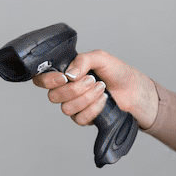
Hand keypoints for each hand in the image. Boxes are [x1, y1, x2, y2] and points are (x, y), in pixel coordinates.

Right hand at [32, 49, 158, 129]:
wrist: (133, 90)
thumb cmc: (117, 72)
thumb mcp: (100, 58)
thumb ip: (83, 60)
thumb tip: (69, 74)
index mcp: (66, 73)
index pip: (42, 79)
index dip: (47, 80)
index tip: (63, 77)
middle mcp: (66, 90)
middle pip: (53, 96)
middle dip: (75, 89)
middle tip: (92, 80)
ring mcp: (74, 105)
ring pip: (66, 109)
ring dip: (87, 98)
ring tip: (101, 88)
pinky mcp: (84, 118)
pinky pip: (80, 118)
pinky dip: (94, 108)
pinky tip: (103, 100)